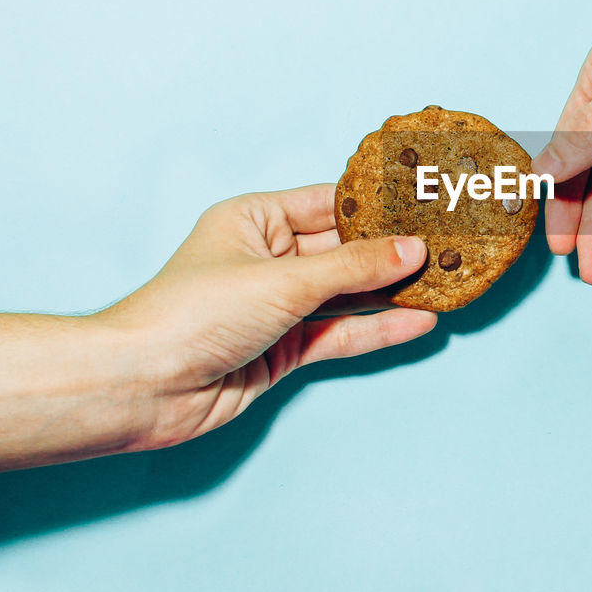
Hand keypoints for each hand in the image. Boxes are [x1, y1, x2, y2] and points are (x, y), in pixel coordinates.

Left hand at [99, 184, 436, 448]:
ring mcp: (277, 306)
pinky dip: (377, 329)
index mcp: (255, 220)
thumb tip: (412, 250)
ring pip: (347, 294)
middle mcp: (267, 259)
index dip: (377, 206)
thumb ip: (354, 268)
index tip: (424, 204)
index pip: (329, 203)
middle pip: (344, 251)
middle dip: (392, 252)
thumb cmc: (192, 315)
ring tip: (444, 282)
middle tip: (447, 245)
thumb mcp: (284, 281)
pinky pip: (340, 333)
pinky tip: (418, 321)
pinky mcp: (284, 348)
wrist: (144, 388)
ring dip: (391, 293)